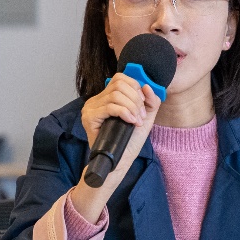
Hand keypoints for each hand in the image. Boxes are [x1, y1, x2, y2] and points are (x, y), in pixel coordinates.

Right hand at [71, 74, 161, 221]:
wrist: (120, 161)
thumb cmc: (130, 140)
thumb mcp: (145, 116)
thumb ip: (150, 100)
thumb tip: (147, 86)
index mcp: (106, 97)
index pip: (120, 78)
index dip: (135, 87)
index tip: (143, 103)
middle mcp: (96, 100)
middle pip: (119, 84)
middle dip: (136, 99)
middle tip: (141, 116)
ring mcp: (90, 108)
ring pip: (116, 94)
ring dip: (132, 107)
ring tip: (137, 121)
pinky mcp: (89, 118)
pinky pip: (110, 106)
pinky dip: (125, 112)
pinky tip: (131, 122)